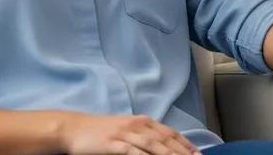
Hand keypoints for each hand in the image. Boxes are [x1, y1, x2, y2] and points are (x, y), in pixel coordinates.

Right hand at [62, 112, 200, 154]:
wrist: (74, 128)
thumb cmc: (100, 132)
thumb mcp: (126, 130)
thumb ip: (143, 137)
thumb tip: (160, 147)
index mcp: (143, 121)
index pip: (170, 133)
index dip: (185, 144)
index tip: (198, 154)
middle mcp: (138, 125)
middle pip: (165, 140)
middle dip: (183, 152)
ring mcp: (126, 133)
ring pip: (154, 146)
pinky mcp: (114, 143)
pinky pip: (134, 152)